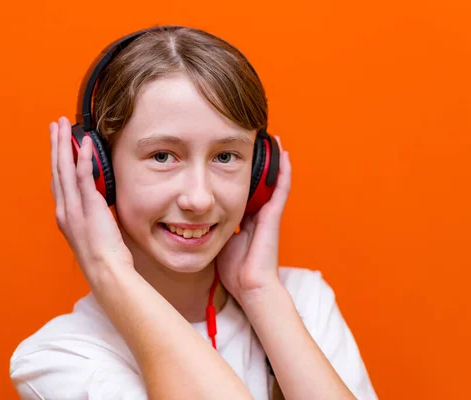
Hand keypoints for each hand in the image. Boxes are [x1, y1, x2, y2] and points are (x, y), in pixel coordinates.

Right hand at [50, 116, 133, 282]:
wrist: (105, 271)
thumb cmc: (103, 257)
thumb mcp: (92, 232)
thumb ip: (90, 214)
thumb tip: (97, 200)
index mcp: (64, 215)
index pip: (58, 181)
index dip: (56, 160)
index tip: (56, 144)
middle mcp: (64, 209)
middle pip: (56, 169)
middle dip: (55, 145)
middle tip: (55, 124)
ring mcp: (74, 207)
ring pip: (65, 168)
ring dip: (64, 144)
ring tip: (63, 125)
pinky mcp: (88, 206)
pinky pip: (83, 176)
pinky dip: (83, 158)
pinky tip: (84, 143)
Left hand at [216, 136, 291, 301]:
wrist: (250, 286)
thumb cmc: (233, 270)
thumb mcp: (216, 243)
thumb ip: (208, 229)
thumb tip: (188, 218)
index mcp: (243, 219)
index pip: (239, 190)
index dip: (236, 173)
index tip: (229, 156)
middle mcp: (257, 213)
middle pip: (256, 180)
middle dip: (252, 161)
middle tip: (250, 139)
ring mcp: (267, 213)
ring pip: (270, 179)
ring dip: (270, 159)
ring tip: (269, 137)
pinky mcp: (274, 215)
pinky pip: (281, 188)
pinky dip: (283, 170)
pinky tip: (282, 153)